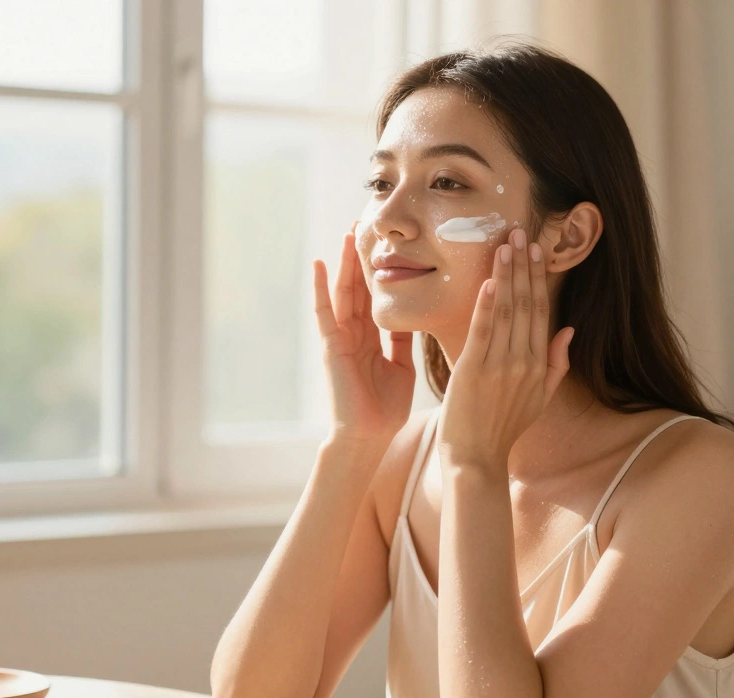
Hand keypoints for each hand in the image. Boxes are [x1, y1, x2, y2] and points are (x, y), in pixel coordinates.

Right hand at [312, 224, 415, 443]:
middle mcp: (354, 333)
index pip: (376, 295)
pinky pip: (324, 311)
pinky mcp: (330, 345)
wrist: (369, 436)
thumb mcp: (401, 365)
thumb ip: (402, 340)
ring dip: (344, 262)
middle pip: (358, 287)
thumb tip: (415, 316)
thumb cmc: (385, 408)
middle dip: (361, 256)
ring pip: (343, 292)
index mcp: (372, 338)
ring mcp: (340, 337)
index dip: (381, 270)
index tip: (388, 243)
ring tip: (347, 233)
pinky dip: (319, 287)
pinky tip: (318, 263)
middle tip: (365, 223)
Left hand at [437, 228, 573, 472]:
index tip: (536, 250)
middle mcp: (523, 362)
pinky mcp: (473, 371)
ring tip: (506, 245)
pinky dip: (487, 306)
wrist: (476, 459)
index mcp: (539, 365)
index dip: (538, 278)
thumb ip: (556, 364)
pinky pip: (483, 332)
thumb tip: (569, 329)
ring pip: (507, 311)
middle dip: (524, 266)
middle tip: (521, 232)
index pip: (541, 311)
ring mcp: (499, 366)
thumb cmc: (503, 429)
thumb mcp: (540, 398)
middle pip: (527, 304)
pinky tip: (489, 281)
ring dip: (506, 276)